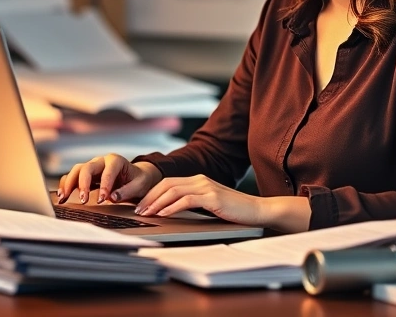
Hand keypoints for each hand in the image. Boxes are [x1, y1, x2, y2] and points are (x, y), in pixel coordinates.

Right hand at [57, 154, 162, 204]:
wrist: (136, 176)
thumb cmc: (139, 180)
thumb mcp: (139, 185)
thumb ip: (127, 191)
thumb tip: (112, 197)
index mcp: (116, 161)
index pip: (107, 171)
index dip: (104, 185)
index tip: (101, 200)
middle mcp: (102, 161)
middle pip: (87, 168)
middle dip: (83, 184)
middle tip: (83, 200)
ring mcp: (93, 167)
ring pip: (77, 170)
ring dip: (69, 183)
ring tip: (64, 198)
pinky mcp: (87, 174)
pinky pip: (73, 176)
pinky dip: (66, 184)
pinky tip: (63, 196)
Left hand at [133, 174, 263, 225]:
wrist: (257, 210)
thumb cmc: (234, 211)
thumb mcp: (209, 204)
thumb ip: (193, 203)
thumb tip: (170, 211)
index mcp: (198, 180)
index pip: (168, 183)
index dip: (152, 193)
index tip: (141, 205)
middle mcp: (200, 180)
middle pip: (166, 184)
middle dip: (149, 197)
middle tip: (138, 210)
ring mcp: (206, 187)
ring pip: (173, 191)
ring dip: (157, 203)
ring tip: (146, 213)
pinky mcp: (212, 197)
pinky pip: (186, 200)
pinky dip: (172, 207)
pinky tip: (164, 214)